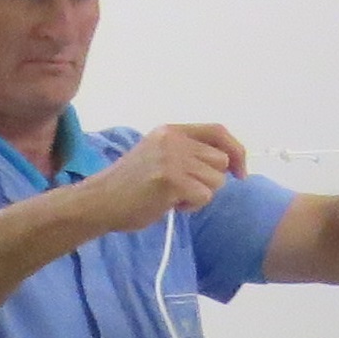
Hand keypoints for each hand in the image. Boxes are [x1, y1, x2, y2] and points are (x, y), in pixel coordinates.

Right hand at [74, 123, 244, 232]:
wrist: (97, 202)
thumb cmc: (129, 186)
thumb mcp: (158, 156)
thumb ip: (187, 152)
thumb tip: (230, 163)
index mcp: (170, 131)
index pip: (218, 132)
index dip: (236, 150)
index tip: (240, 172)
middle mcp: (172, 141)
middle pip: (221, 161)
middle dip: (210, 180)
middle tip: (184, 189)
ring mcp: (172, 159)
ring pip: (216, 181)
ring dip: (200, 194)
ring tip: (173, 196)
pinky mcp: (171, 181)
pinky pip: (204, 196)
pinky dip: (192, 206)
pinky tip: (169, 204)